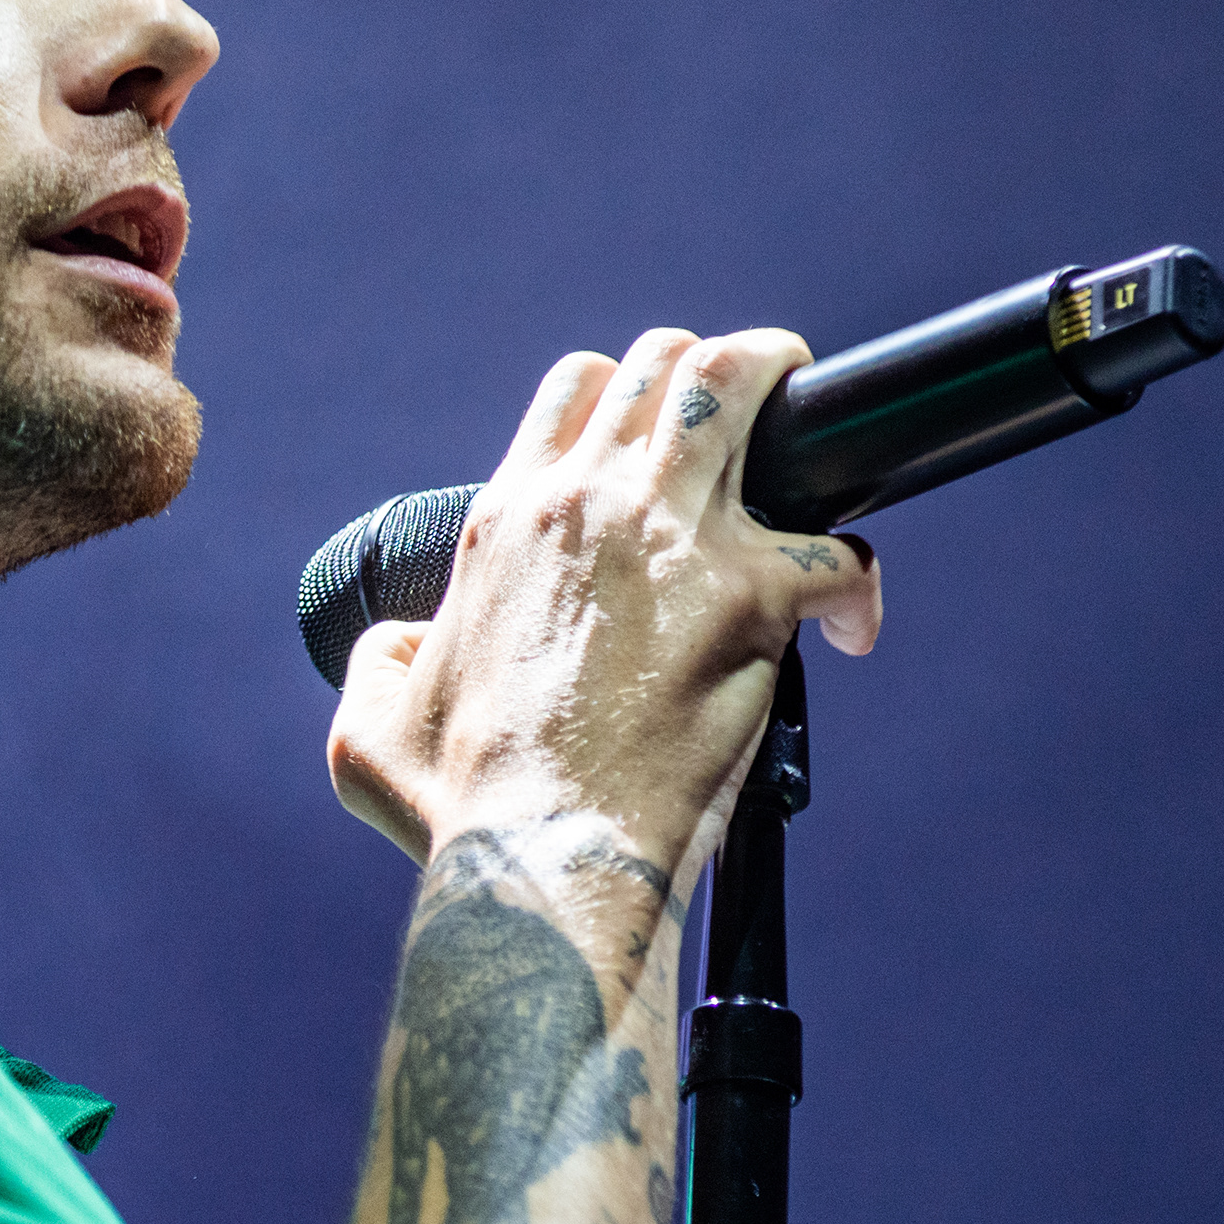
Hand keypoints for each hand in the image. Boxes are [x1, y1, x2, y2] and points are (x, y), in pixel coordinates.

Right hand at [328, 328, 881, 878]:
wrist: (540, 859)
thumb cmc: (461, 808)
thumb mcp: (370, 725)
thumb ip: (379, 659)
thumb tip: (396, 644)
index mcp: (510, 520)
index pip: (579, 386)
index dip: (629, 393)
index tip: (656, 438)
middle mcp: (588, 504)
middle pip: (667, 364)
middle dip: (719, 372)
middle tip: (752, 418)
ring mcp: (672, 540)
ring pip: (742, 389)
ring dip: (789, 399)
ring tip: (820, 436)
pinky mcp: (747, 598)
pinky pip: (837, 553)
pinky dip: (854, 584)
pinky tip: (848, 627)